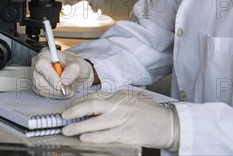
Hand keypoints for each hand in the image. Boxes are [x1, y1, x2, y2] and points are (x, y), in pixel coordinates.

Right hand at [31, 48, 93, 98]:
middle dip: (55, 88)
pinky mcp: (37, 86)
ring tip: (67, 89)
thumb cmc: (75, 65)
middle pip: (39, 80)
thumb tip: (64, 81)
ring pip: (41, 89)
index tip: (62, 85)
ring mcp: (36, 76)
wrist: (75, 72)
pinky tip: (62, 91)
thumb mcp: (79, 65)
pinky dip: (55, 95)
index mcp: (45, 54)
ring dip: (56, 93)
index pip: (42, 65)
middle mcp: (37, 64)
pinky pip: (43, 94)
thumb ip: (73, 70)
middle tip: (68, 89)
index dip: (51, 77)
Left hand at [61, 89, 179, 149]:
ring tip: (67, 130)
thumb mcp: (134, 97)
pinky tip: (83, 137)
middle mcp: (119, 105)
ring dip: (78, 126)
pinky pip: (105, 135)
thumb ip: (117, 98)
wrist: (168, 124)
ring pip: (95, 122)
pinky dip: (93, 136)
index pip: (95, 95)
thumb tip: (98, 100)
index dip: (80, 101)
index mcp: (121, 95)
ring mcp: (122, 120)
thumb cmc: (151, 112)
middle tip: (64, 116)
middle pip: (91, 105)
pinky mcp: (125, 134)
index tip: (70, 106)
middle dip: (75, 110)